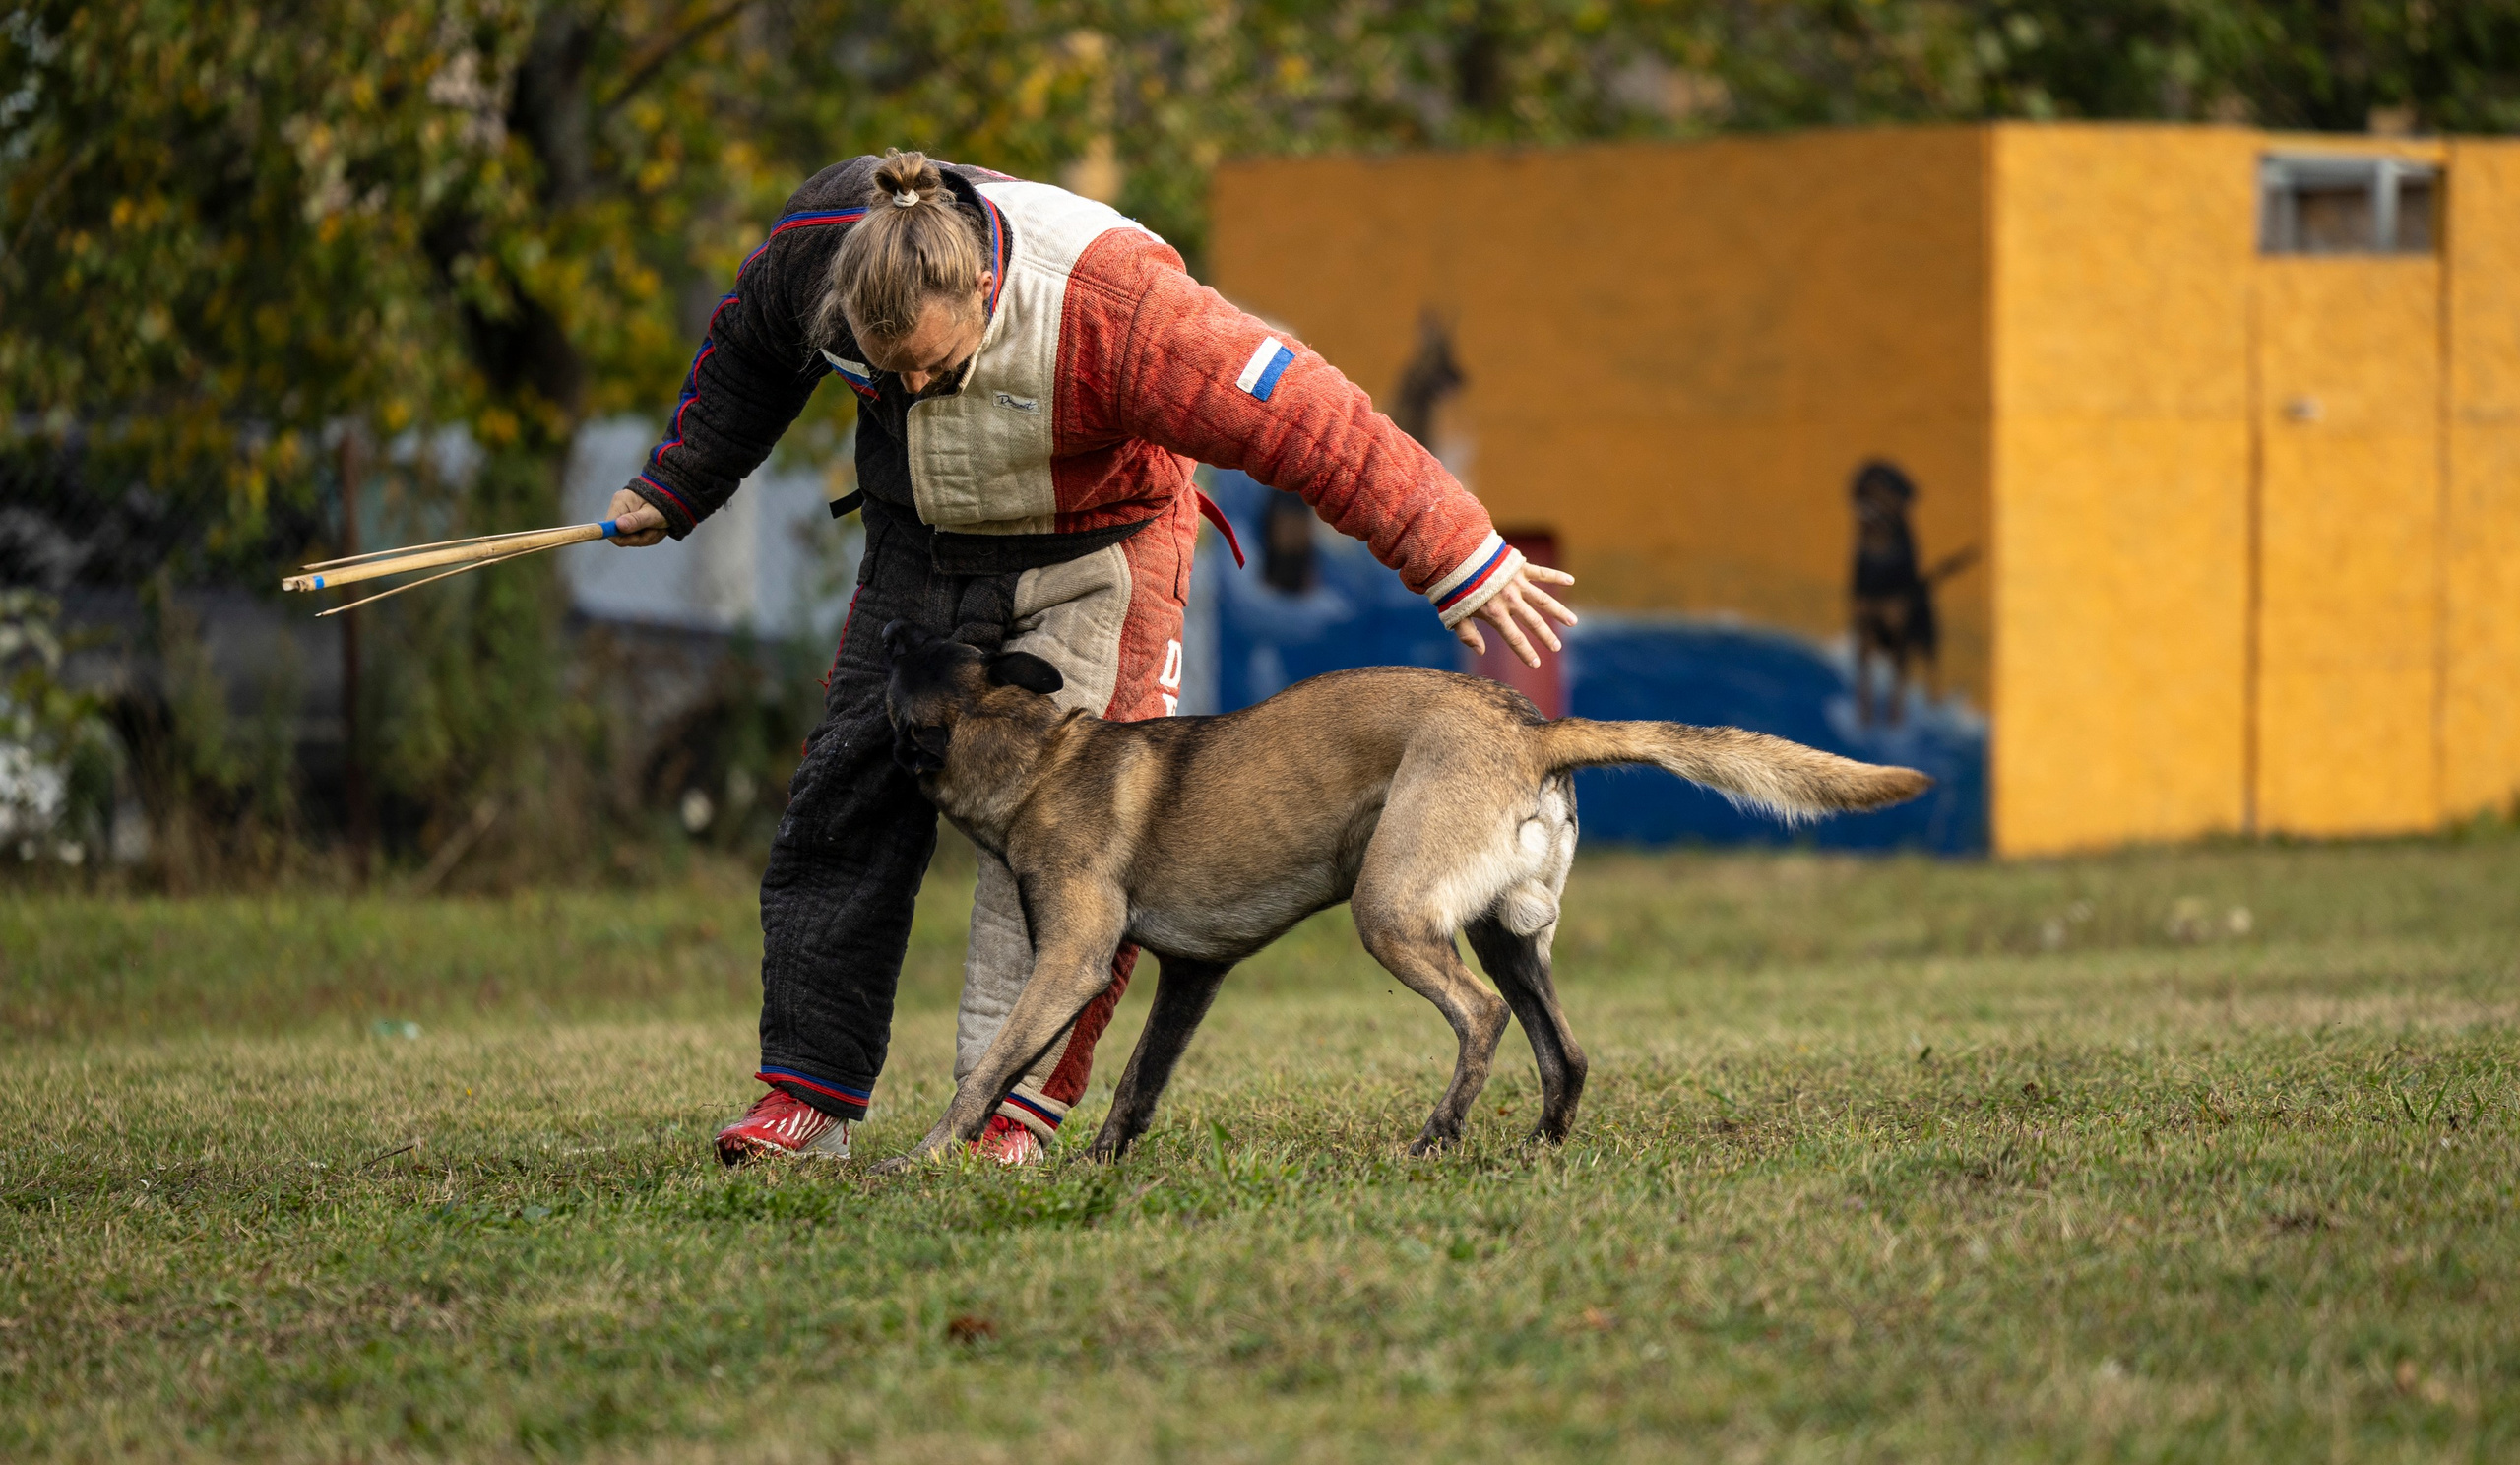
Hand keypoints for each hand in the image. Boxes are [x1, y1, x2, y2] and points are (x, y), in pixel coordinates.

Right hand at [605, 487, 669, 546]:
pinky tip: (658, 528)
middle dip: (641, 538)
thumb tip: (618, 525)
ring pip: (632, 539)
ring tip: (660, 528)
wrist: (675, 496)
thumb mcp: (652, 513)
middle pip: (622, 537)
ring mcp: (626, 517)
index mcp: (621, 502)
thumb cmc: (665, 502)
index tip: (636, 537)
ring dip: (649, 537)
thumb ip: (636, 520)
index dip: (621, 537)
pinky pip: (639, 538)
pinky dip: (650, 536)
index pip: (608, 527)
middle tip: (656, 530)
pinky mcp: (633, 524)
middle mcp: (620, 509)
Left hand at [1453, 563, 1576, 667]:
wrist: (1455, 555)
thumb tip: (1480, 652)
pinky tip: (1571, 581)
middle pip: (1533, 622)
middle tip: (1556, 647)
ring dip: (1559, 612)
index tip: (1535, 664)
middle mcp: (1510, 600)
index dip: (1525, 653)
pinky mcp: (1519, 567)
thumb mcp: (1454, 614)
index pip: (1514, 638)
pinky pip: (1542, 572)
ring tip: (1572, 622)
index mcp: (1495, 614)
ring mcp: (1517, 583)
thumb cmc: (1453, 587)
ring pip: (1543, 600)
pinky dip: (1556, 575)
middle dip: (1546, 636)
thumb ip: (1467, 634)